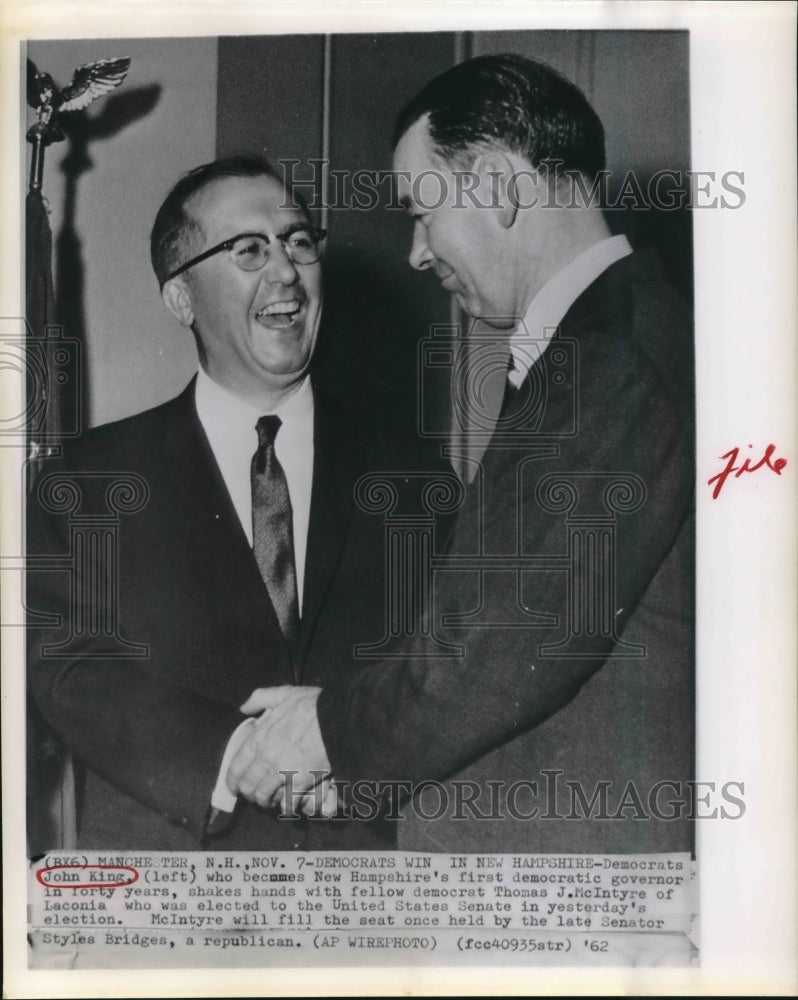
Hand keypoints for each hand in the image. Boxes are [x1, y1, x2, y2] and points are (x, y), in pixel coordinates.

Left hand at [226, 686, 334, 815]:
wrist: (339, 718)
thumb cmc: (313, 705)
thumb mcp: (284, 694)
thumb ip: (260, 698)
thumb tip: (244, 708)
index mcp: (259, 738)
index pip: (236, 767)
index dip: (232, 781)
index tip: (234, 787)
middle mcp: (266, 758)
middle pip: (248, 786)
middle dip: (249, 793)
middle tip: (255, 794)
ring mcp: (282, 772)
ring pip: (265, 797)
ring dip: (266, 801)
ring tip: (271, 800)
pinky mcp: (301, 783)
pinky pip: (287, 803)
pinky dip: (287, 806)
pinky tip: (289, 804)